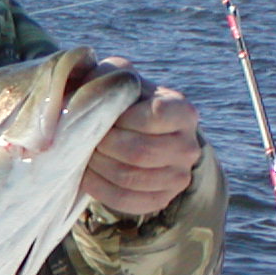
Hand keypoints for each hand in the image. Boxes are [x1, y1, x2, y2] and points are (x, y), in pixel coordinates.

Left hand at [81, 57, 201, 216]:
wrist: (128, 135)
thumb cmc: (119, 102)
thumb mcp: (115, 79)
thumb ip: (108, 74)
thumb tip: (95, 83)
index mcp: (183, 111)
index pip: (155, 116)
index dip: (121, 118)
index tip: (105, 115)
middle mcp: (189, 145)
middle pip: (139, 152)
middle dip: (103, 145)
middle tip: (87, 138)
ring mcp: (178, 176)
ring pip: (130, 177)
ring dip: (98, 166)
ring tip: (86, 153)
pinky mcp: (161, 198)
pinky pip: (127, 200)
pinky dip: (100, 188)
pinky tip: (88, 173)